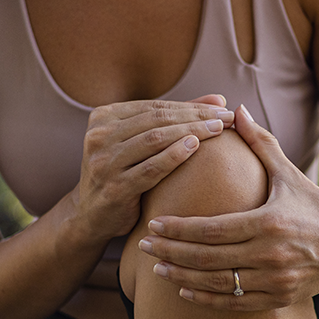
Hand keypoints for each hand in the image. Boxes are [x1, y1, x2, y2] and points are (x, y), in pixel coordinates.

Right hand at [73, 95, 236, 242]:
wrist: (91, 217)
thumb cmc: (124, 175)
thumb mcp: (140, 144)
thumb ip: (174, 120)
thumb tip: (219, 101)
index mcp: (103, 117)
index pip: (155, 106)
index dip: (191, 105)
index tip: (222, 106)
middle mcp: (99, 135)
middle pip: (157, 119)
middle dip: (196, 116)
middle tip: (227, 117)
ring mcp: (104, 162)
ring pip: (154, 139)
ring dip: (191, 131)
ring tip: (219, 130)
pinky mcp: (114, 188)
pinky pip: (150, 168)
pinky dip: (174, 155)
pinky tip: (196, 147)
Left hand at [139, 105, 318, 310]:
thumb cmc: (317, 206)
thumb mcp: (290, 173)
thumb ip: (260, 143)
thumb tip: (235, 110)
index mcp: (269, 222)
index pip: (212, 229)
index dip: (179, 229)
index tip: (154, 224)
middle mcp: (271, 255)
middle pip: (208, 258)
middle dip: (170, 253)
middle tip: (143, 246)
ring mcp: (275, 281)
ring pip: (217, 284)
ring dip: (181, 277)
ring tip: (156, 268)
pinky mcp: (279, 299)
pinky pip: (234, 303)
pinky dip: (206, 298)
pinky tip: (184, 289)